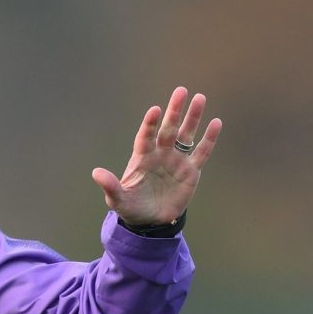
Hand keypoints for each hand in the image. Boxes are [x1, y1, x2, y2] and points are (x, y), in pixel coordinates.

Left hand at [92, 87, 221, 226]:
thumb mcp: (118, 200)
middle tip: (181, 91)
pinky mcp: (191, 171)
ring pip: (186, 135)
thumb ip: (110, 186)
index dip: (149, 124)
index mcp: (142, 157)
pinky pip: (202, 152)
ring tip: (199, 98)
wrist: (151, 221)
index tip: (154, 110)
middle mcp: (160, 154)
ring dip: (193, 118)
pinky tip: (216, 123)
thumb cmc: (132, 207)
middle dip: (174, 111)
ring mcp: (177, 160)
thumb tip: (96, 172)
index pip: (146, 137)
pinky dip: (209, 139)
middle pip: (168, 129)